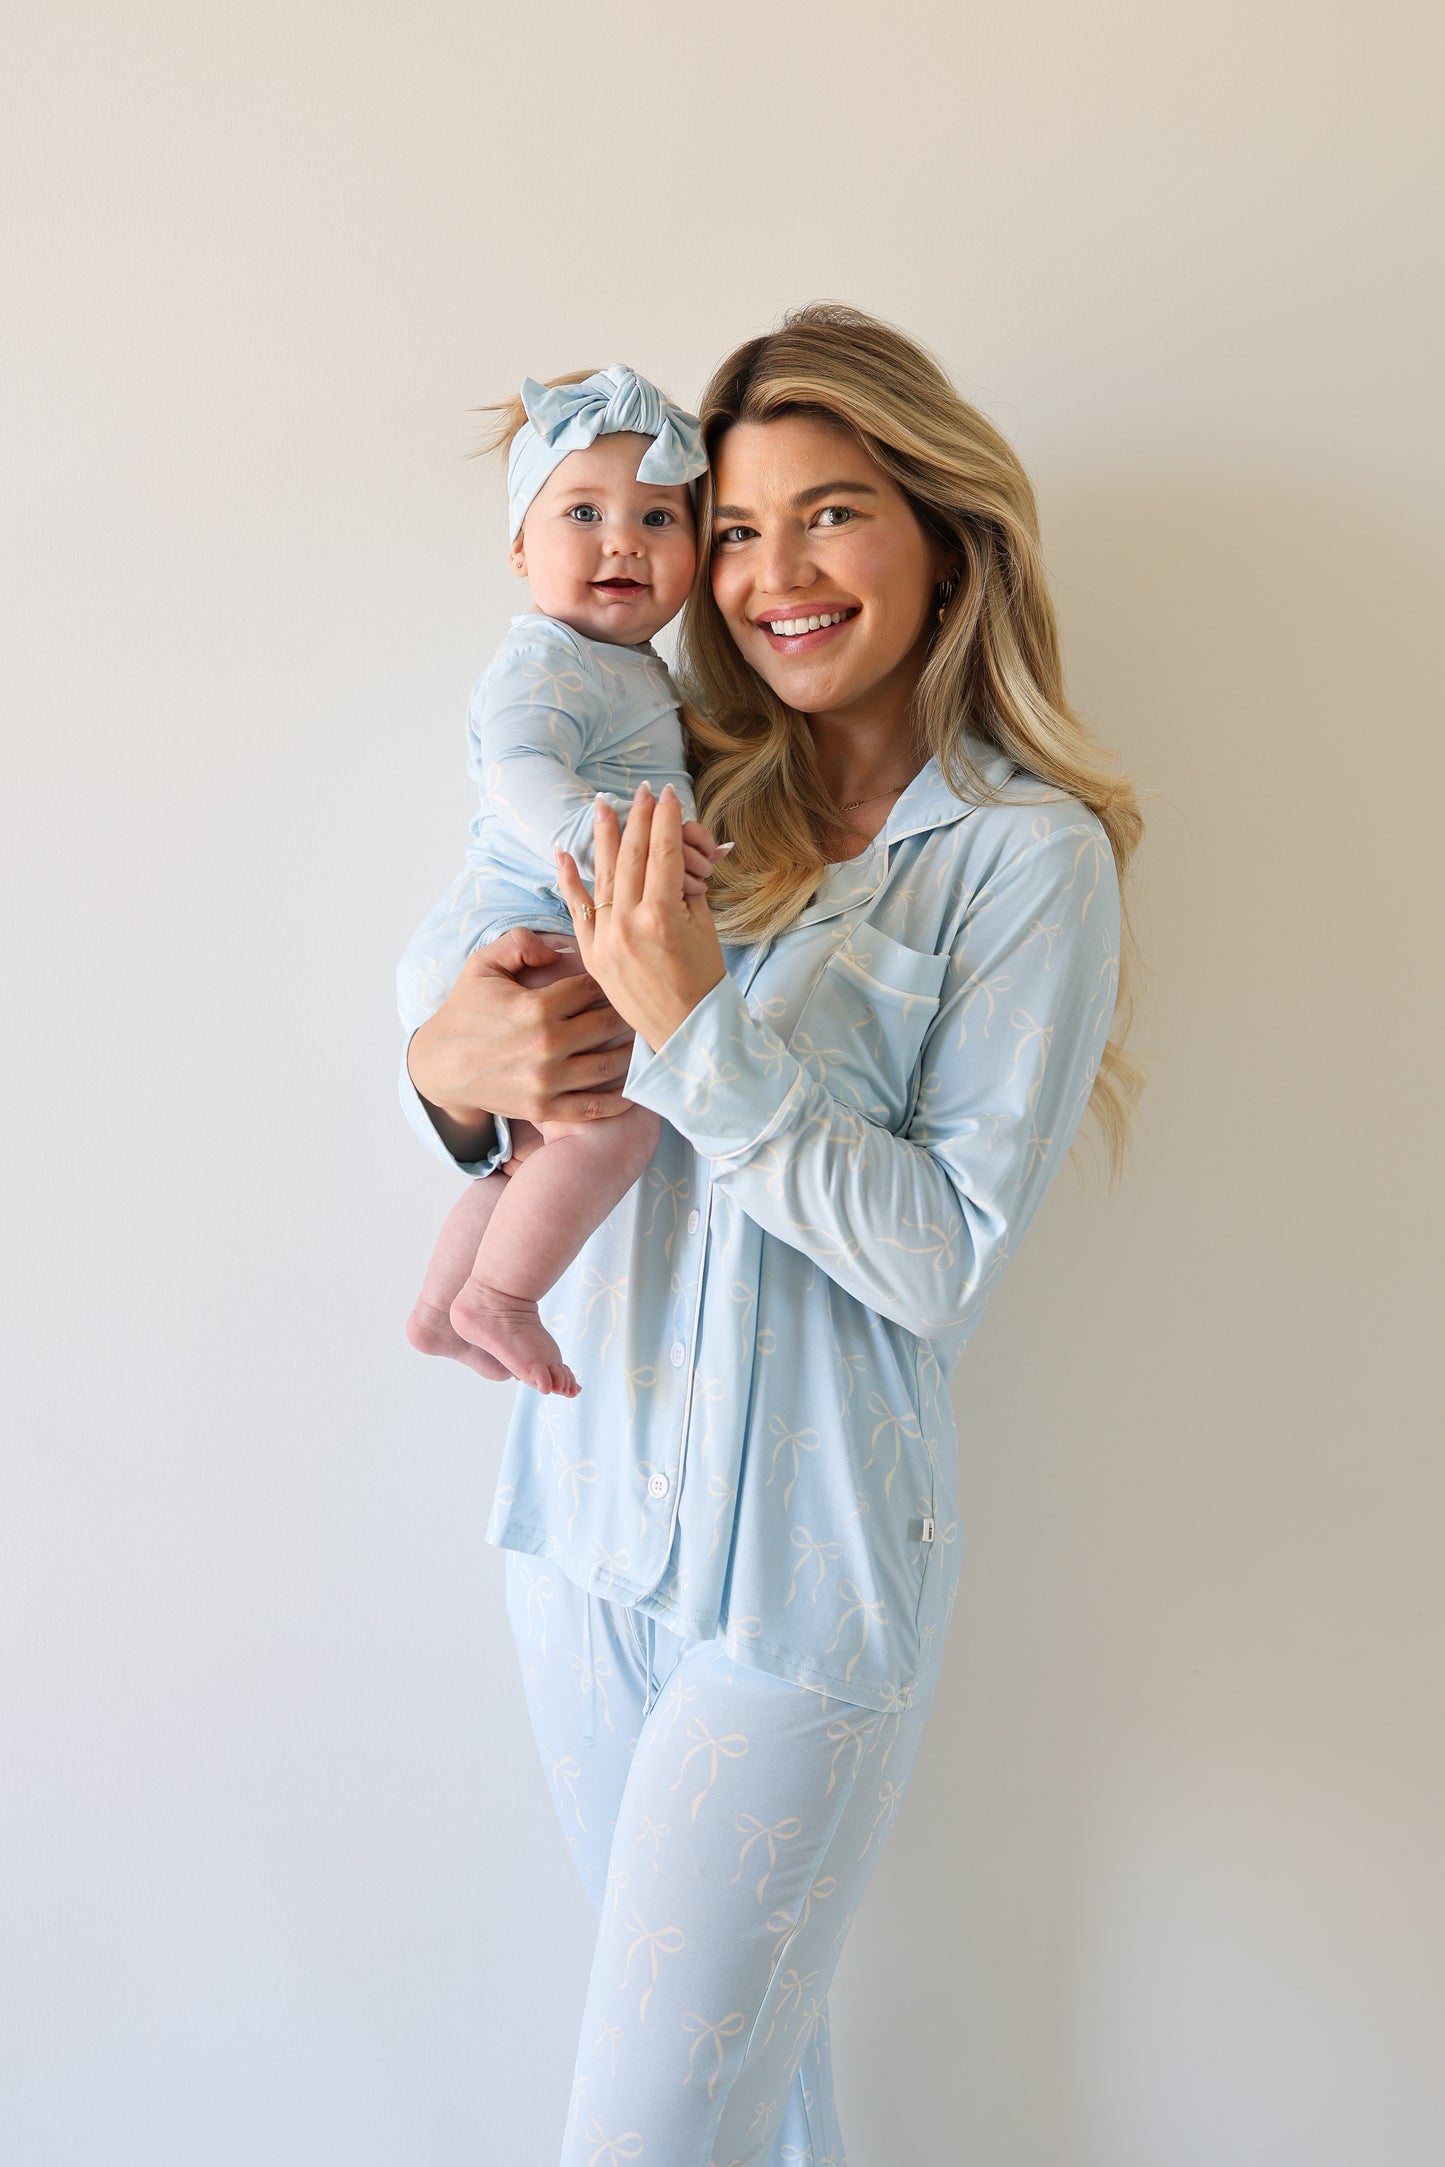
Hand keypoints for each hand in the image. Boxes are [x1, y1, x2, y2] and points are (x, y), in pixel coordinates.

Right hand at [405, 925, 637, 1153]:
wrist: (439, 1066)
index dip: (609, 981)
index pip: (593, 988)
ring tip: (644, 1041)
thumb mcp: (483, 965)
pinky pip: (594, 1106)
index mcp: (537, 1007)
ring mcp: (547, 1082)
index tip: (620, 979)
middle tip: (641, 1007)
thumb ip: (520, 943)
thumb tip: (561, 950)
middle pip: (609, 1024)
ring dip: (633, 1053)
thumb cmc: (464, 1011)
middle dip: (628, 1012)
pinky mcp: (544, 1109)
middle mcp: (547, 1045)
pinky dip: (621, 1100)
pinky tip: (635, 1087)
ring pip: (612, 1065)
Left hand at [555, 784, 727, 1053]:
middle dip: (637, 819)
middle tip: (640, 791)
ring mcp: (605, 939)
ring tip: (602, 806)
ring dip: (603, 837)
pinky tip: (563, 853)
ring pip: (603, 876)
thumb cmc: (703, 980)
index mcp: (663, 916)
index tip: (667, 794)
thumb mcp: (704, 928)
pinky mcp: (591, 954)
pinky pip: (576, 909)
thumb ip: (689, 887)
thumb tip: (681, 852)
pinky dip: (569, 881)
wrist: (684, 1030)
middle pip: (632, 857)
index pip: (663, 853)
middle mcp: (629, 924)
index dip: (666, 820)